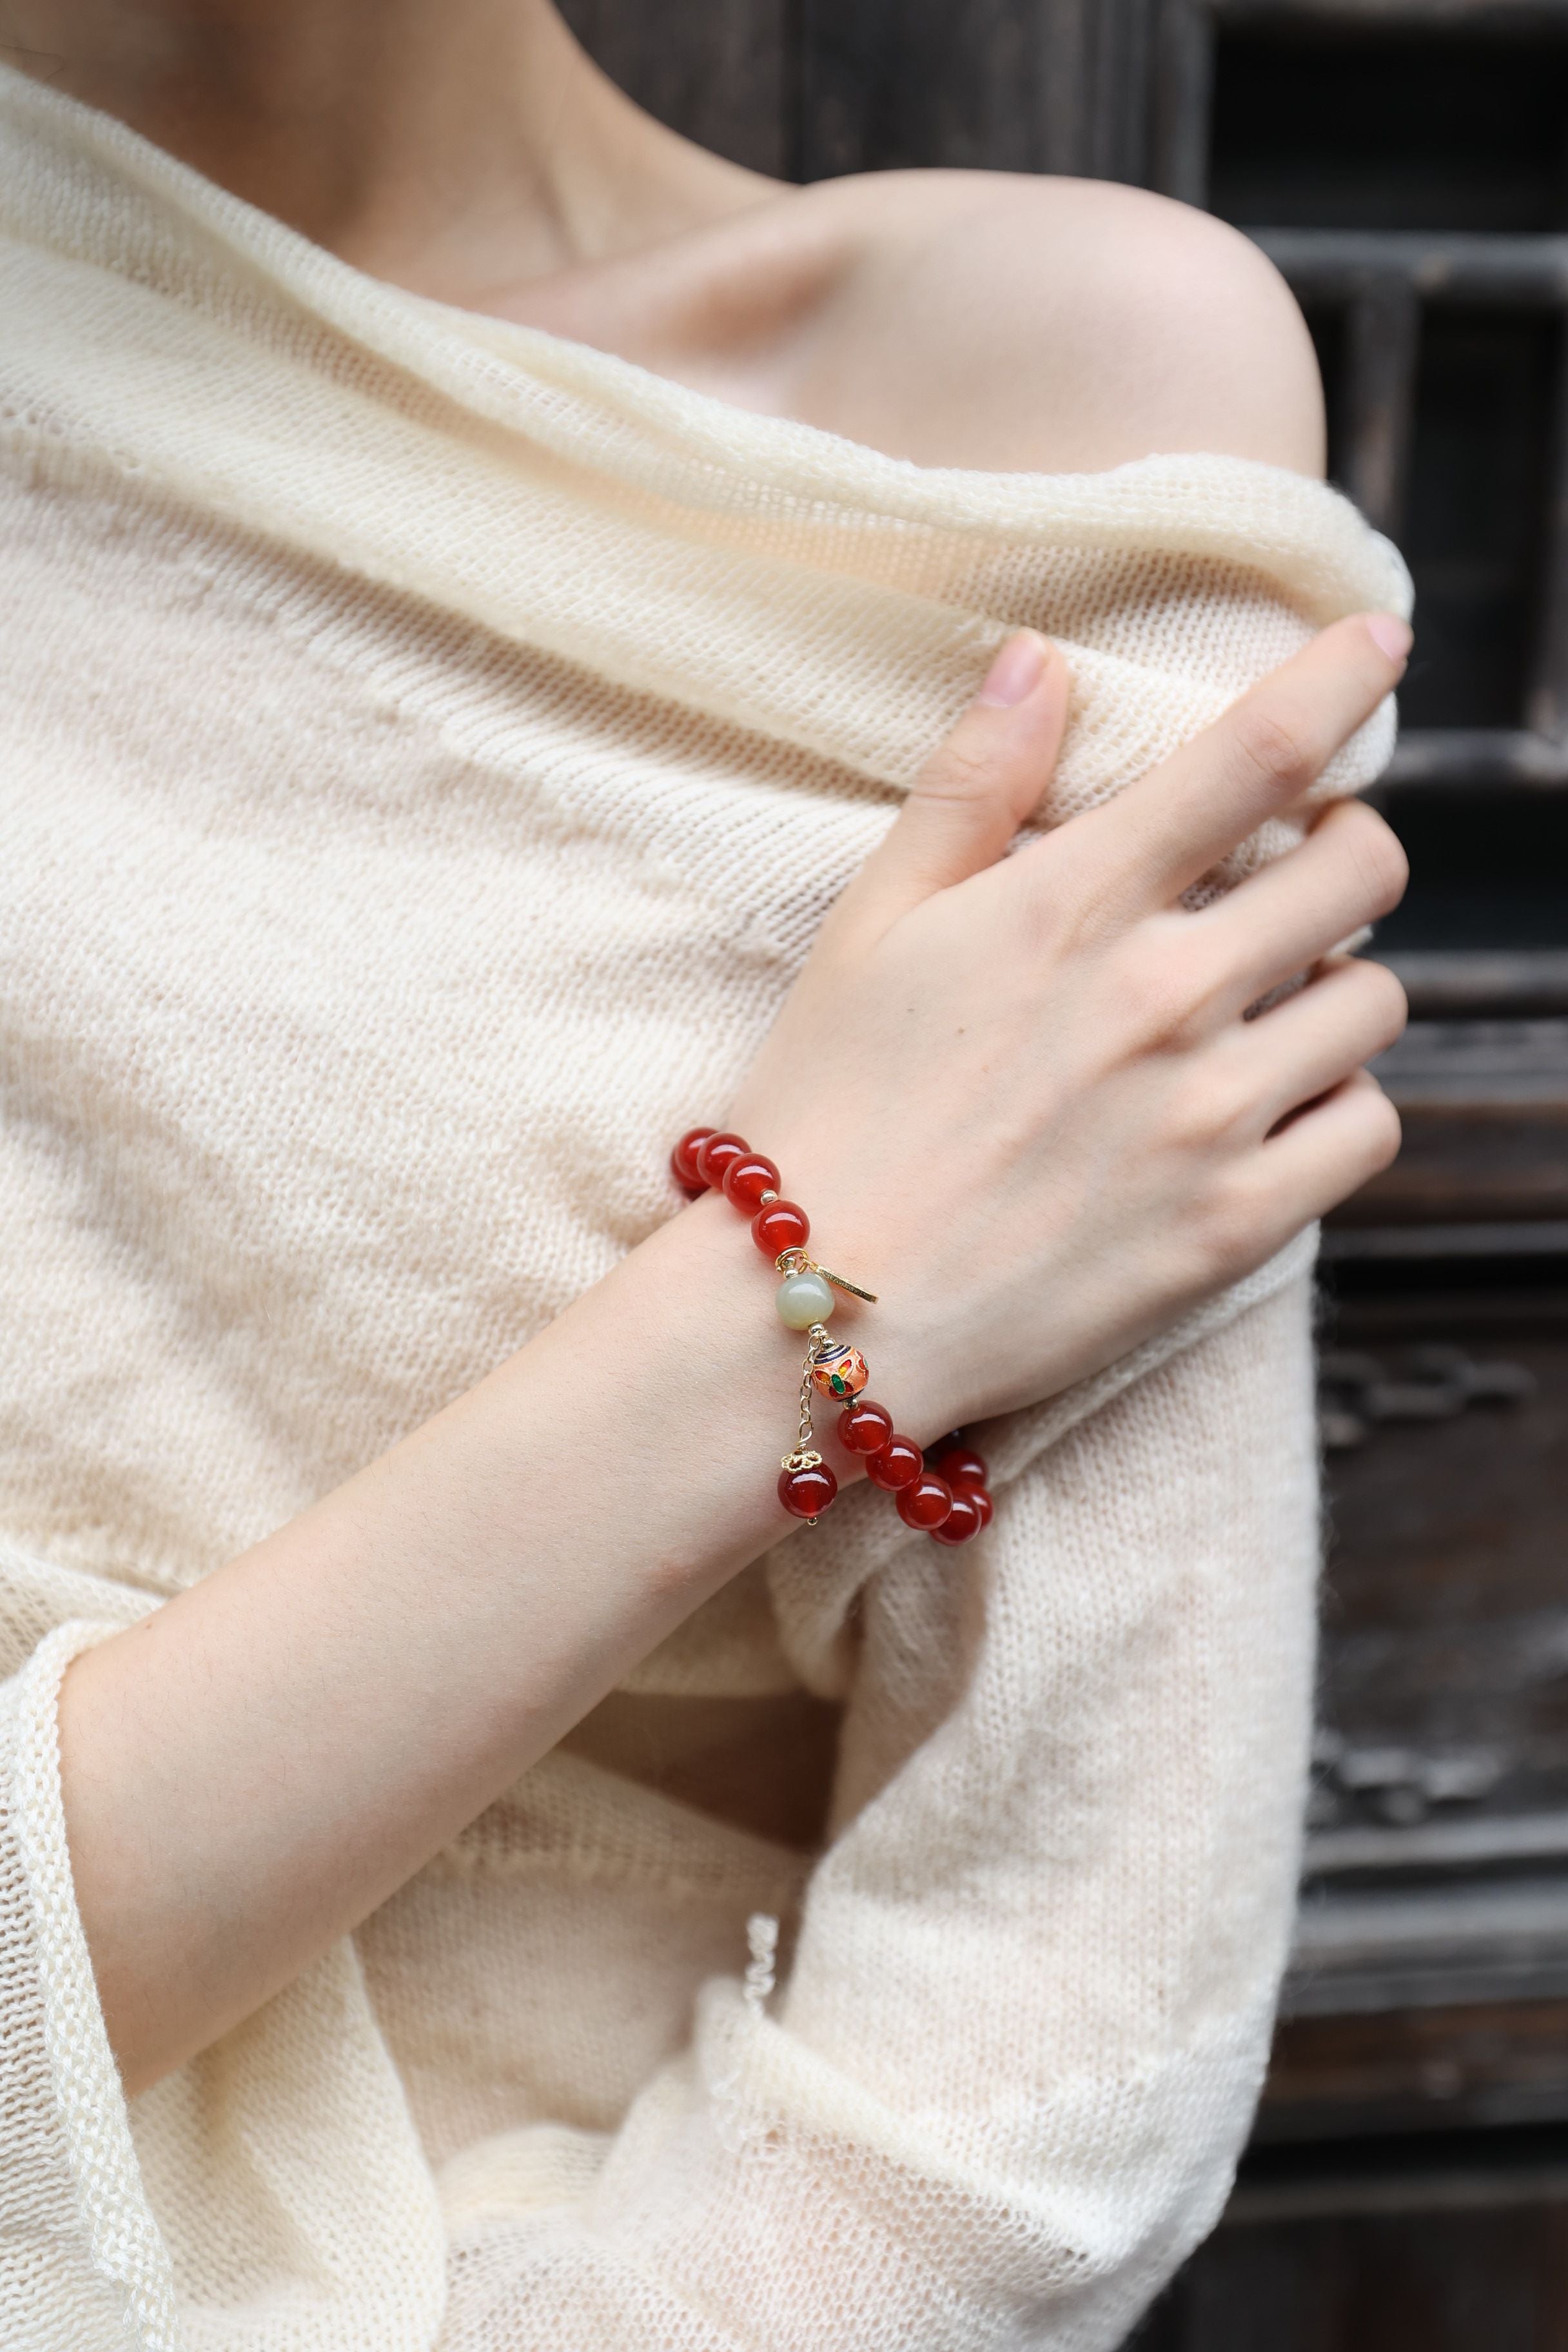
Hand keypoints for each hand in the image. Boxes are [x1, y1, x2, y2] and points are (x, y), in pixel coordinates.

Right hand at [729, 616, 1410, 1432]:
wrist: (813, 1312)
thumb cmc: (828, 1107)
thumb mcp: (873, 925)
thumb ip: (969, 786)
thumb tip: (1040, 657)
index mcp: (1073, 904)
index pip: (1259, 751)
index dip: (1341, 676)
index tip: (1380, 642)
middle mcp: (1162, 997)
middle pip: (1361, 867)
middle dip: (1344, 849)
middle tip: (1294, 872)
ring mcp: (1208, 1117)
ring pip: (1374, 999)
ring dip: (1334, 984)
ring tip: (1263, 1008)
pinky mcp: (1232, 1227)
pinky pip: (1369, 1127)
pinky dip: (1339, 1103)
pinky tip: (1272, 1106)